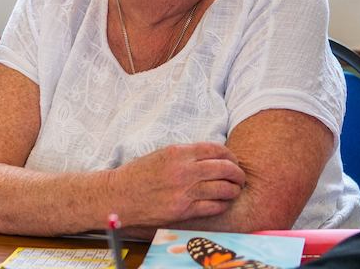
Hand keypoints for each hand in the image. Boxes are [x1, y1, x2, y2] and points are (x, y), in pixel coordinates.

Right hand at [110, 142, 244, 227]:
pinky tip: (222, 202)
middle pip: (225, 168)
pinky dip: (222, 204)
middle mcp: (184, 170)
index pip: (216, 150)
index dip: (230, 155)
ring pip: (223, 189)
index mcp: (179, 152)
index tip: (233, 160)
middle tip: (240, 177)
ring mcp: (184, 192)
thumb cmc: (139, 174)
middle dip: (237, 173)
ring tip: (234, 190)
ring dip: (233, 190)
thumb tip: (211, 157)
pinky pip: (213, 207)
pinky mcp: (183, 210)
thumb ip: (187, 154)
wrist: (120, 195)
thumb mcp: (162, 154)